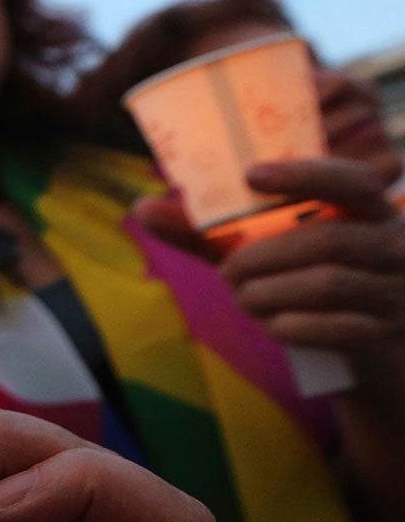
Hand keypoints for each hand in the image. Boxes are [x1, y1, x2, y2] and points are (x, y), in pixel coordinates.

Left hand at [139, 157, 404, 354]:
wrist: (364, 347)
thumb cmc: (306, 281)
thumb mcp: (265, 251)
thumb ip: (212, 233)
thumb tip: (141, 206)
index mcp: (367, 209)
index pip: (348, 180)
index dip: (303, 174)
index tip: (249, 174)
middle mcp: (393, 241)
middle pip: (325, 239)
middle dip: (262, 257)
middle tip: (227, 271)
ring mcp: (397, 287)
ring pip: (328, 283)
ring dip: (270, 292)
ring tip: (243, 297)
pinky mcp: (387, 330)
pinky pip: (338, 327)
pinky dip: (291, 326)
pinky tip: (271, 324)